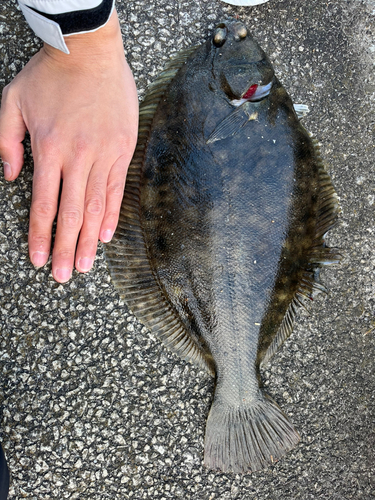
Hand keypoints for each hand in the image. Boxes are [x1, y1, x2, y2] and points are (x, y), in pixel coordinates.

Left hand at [0, 11, 137, 282]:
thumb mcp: (13, 101)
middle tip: (64, 277)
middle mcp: (77, 158)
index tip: (39, 260)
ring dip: (89, 240)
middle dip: (66, 249)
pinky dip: (111, 214)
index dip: (40, 236)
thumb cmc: (50, 75)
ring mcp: (103, 155)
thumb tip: (9, 178)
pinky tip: (106, 235)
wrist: (89, 51)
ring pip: (96, 206)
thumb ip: (6, 142)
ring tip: (86, 265)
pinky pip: (116, 188)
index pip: (43, 205)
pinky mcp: (122, 150)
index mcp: (48, 149)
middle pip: (71, 214)